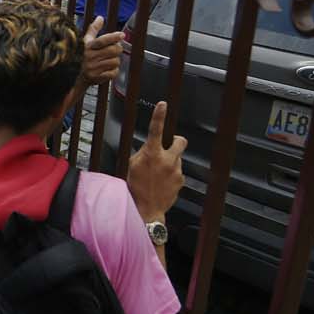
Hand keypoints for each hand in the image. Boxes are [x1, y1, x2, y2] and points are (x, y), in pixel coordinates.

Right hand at [79, 18, 123, 86]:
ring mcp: (93, 68)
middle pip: (112, 51)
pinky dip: (114, 71)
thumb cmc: (82, 56)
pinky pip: (113, 73)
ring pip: (115, 62)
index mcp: (87, 46)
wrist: (73, 77)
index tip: (122, 35)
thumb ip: (93, 29)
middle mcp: (89, 57)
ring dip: (115, 61)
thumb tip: (100, 17)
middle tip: (116, 49)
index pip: (102, 40)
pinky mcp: (97, 78)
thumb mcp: (85, 42)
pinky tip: (107, 69)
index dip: (113, 37)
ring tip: (109, 60)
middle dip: (118, 49)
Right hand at [126, 101, 186, 221]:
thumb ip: (142, 153)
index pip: (156, 129)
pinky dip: (171, 175)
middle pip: (180, 141)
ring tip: (159, 175)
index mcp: (152, 154)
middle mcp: (167, 160)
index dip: (159, 115)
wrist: (147, 209)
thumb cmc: (136, 187)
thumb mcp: (132, 165)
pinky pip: (177, 172)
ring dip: (170, 162)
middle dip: (176, 141)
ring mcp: (176, 170)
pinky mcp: (181, 180)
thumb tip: (148, 147)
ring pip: (177, 158)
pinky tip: (162, 183)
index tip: (163, 105)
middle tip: (169, 146)